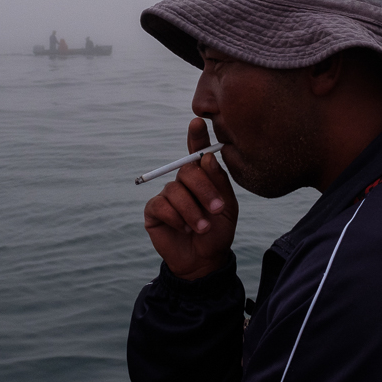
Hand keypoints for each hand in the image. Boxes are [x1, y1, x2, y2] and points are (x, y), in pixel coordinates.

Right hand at [143, 117, 238, 279]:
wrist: (205, 260)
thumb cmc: (218, 232)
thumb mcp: (227, 207)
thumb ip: (218, 182)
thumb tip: (206, 158)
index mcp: (202, 177)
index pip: (197, 152)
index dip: (196, 136)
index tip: (197, 121)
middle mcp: (183, 182)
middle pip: (187, 170)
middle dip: (204, 190)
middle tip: (217, 209)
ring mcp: (167, 195)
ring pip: (176, 190)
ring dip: (192, 210)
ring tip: (202, 228)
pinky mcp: (154, 211)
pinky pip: (161, 205)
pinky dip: (176, 218)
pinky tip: (184, 229)